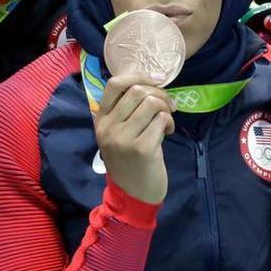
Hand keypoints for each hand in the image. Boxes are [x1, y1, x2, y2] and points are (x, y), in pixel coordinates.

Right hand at [94, 72, 175, 203]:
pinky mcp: (141, 149)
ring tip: (166, 121)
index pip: (115, 84)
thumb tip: (151, 81)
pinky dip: (169, 122)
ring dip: (166, 109)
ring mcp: (123, 138)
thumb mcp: (119, 134)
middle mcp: (108, 127)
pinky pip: (162, 120)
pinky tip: (167, 133)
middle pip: (138, 90)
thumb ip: (127, 110)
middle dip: (160, 93)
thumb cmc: (130, 160)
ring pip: (152, 103)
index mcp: (101, 119)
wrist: (133, 195)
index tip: (157, 80)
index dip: (139, 75)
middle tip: (168, 106)